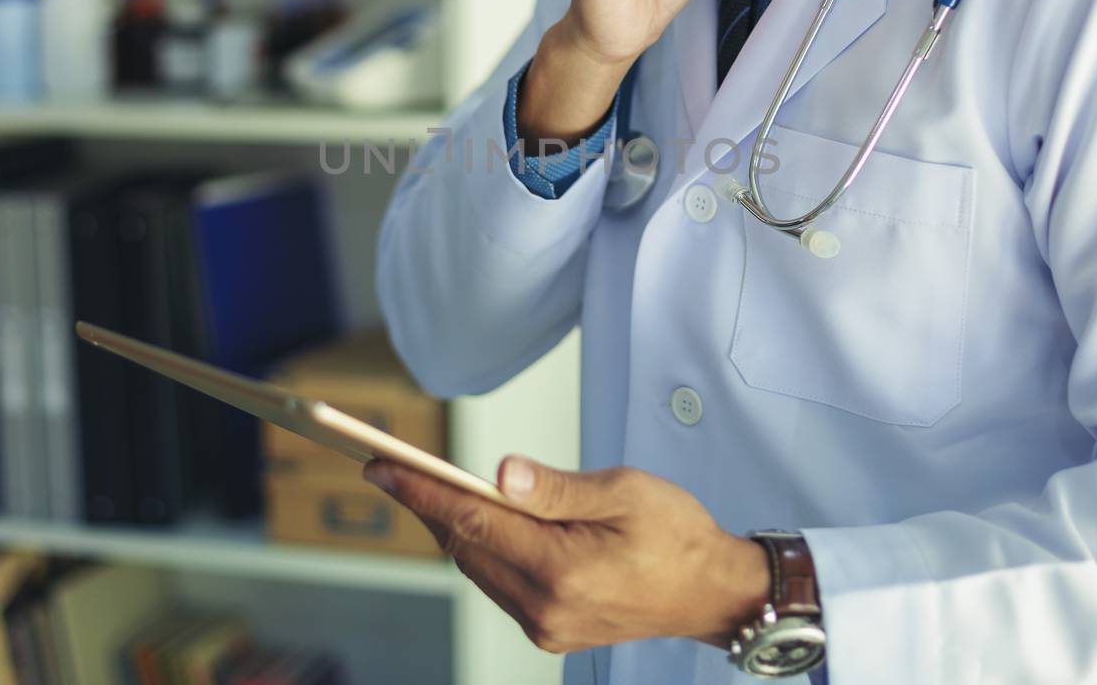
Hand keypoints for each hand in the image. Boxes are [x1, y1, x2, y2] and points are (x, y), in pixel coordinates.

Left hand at [362, 454, 769, 653]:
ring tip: (426, 486)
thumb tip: (502, 474)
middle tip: (391, 467)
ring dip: (453, 527)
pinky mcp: (550, 630)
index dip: (422, 491)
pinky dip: (481, 549)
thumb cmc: (678, 534)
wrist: (714, 592)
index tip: (382, 466)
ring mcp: (545, 626)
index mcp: (562, 571)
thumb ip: (556, 487)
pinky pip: (499, 584)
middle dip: (427, 504)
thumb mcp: (624, 491)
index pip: (473, 522)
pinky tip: (476, 520)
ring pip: (477, 567)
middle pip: (466, 547)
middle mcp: (545, 608)